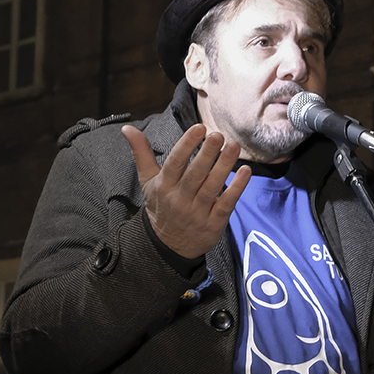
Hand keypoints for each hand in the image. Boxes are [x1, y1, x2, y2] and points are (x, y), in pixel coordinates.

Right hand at [124, 123, 250, 259]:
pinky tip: (245, 172)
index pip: (175, 163)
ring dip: (224, 166)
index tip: (199, 128)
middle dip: (207, 154)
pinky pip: (226, 204)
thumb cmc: (161, 206)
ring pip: (211, 187)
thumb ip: (141, 154)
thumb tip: (127, 128)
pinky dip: (236, 188)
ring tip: (234, 146)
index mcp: (164, 186)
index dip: (186, 145)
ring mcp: (197, 212)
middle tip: (218, 135)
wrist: (168, 246)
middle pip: (194, 174)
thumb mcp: (147, 182)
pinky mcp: (213, 223)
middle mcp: (180, 199)